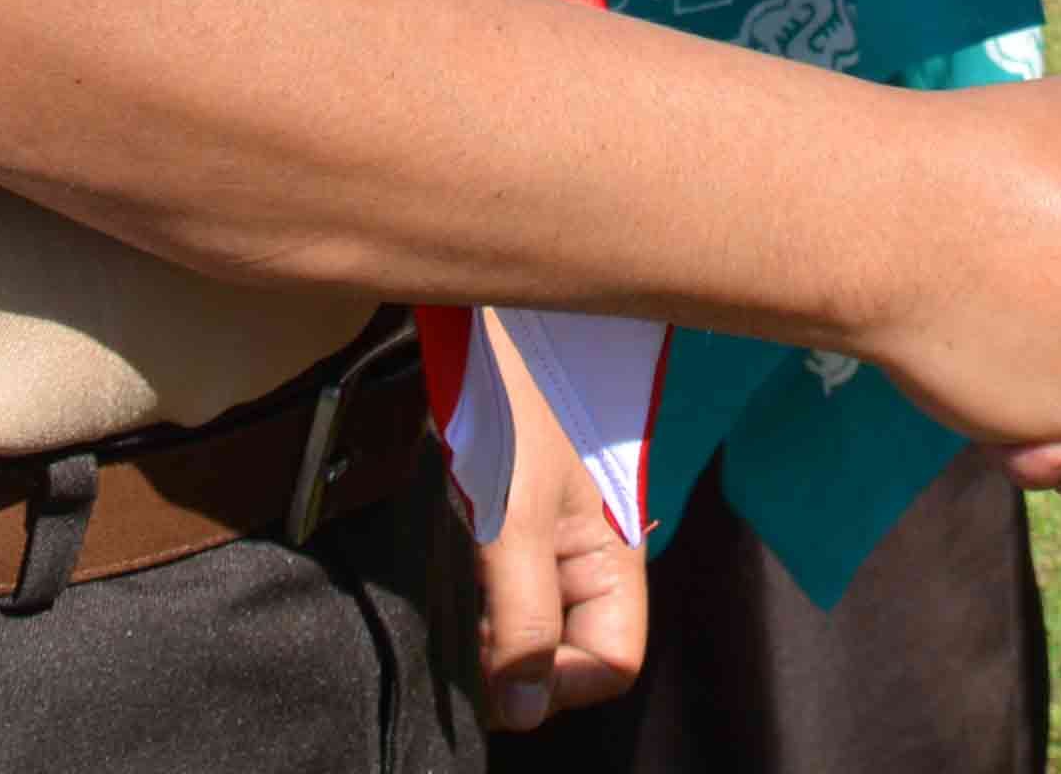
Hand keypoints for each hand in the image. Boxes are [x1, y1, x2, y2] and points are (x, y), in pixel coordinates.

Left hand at [471, 325, 642, 731]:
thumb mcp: (516, 522)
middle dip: (520, 664)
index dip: (561, 678)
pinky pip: (496, 614)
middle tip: (471, 630)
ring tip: (458, 605)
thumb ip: (525, 620)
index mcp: (612, 558)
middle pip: (569, 660)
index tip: (502, 658)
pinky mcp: (501, 551)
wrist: (464, 346)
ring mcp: (542, 561)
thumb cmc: (503, 415)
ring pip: (528, 642)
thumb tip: (525, 714)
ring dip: (490, 644)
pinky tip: (448, 593)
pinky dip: (472, 621)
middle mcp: (583, 568)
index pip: (612, 662)